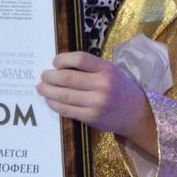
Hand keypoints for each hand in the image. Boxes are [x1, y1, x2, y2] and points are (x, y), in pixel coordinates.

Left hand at [38, 51, 156, 153]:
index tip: (54, 62)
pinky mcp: (91, 118)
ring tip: (41, 87)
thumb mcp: (110, 71)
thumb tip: (59, 66)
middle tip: (43, 75)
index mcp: (107, 69)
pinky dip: (55, 104)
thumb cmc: (119, 88)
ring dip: (48, 91)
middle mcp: (102, 85)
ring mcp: (96, 103)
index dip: (63, 59)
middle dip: (50, 76)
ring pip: (64, 95)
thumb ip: (89, 67)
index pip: (80, 59)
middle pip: (68, 78)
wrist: (135, 113)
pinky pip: (67, 110)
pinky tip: (50, 100)